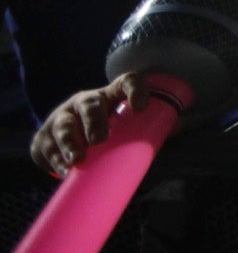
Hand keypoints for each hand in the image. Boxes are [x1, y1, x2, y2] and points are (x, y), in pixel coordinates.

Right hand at [31, 73, 146, 174]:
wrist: (70, 141)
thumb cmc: (110, 131)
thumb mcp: (129, 126)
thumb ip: (151, 128)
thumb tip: (177, 127)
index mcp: (112, 95)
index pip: (127, 82)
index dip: (136, 90)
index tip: (142, 107)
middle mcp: (85, 101)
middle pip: (90, 104)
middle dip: (94, 121)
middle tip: (100, 139)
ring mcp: (62, 117)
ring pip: (63, 125)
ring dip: (69, 142)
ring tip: (77, 159)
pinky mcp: (43, 137)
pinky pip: (45, 146)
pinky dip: (53, 158)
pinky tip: (63, 170)